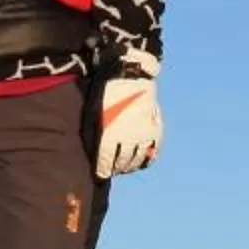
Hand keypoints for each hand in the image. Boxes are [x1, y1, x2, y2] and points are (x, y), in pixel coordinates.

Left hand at [93, 56, 161, 178]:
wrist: (130, 74)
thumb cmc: (106, 93)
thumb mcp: (93, 113)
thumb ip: (93, 136)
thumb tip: (94, 156)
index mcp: (110, 135)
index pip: (107, 162)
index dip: (103, 170)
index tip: (101, 174)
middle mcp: (129, 138)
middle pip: (122, 163)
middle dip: (116, 168)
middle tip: (112, 169)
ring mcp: (145, 134)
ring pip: (137, 160)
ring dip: (130, 165)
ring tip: (124, 165)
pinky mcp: (156, 129)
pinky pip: (152, 153)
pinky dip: (146, 160)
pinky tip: (139, 160)